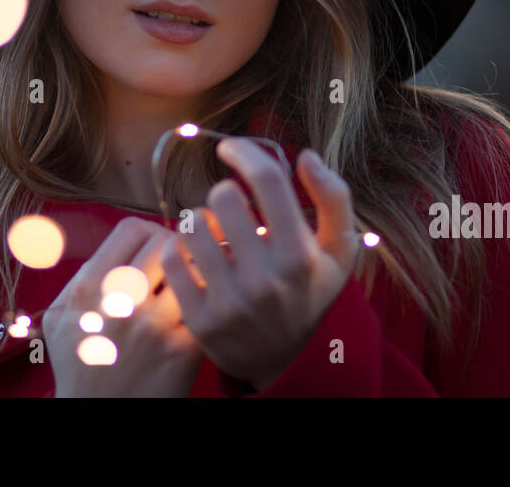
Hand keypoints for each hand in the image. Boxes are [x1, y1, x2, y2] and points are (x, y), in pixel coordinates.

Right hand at [44, 216, 203, 396]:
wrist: (96, 417)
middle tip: (183, 263)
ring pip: (193, 272)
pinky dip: (210, 306)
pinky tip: (205, 314)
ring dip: (199, 275)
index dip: (151, 232)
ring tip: (198, 285)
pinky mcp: (181, 352)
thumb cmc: (80, 366)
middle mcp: (120, 301)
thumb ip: (83, 276)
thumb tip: (116, 244)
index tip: (156, 248)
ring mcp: (153, 326)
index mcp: (89, 288)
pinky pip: (207, 308)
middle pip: (168, 243)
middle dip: (180, 249)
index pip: (133, 228)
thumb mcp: (61, 318)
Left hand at [160, 141, 359, 390]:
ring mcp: (229, 302)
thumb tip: (306, 156)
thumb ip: (334, 198)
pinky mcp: (199, 320)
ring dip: (199, 220)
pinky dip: (179, 248)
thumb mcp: (339, 250)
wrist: (286, 362)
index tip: (230, 147)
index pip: (266, 180)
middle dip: (224, 194)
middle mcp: (265, 279)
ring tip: (213, 233)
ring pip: (191, 224)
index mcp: (300, 255)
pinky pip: (171, 258)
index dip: (245, 152)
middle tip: (231, 209)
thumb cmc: (311, 291)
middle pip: (222, 196)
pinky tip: (194, 255)